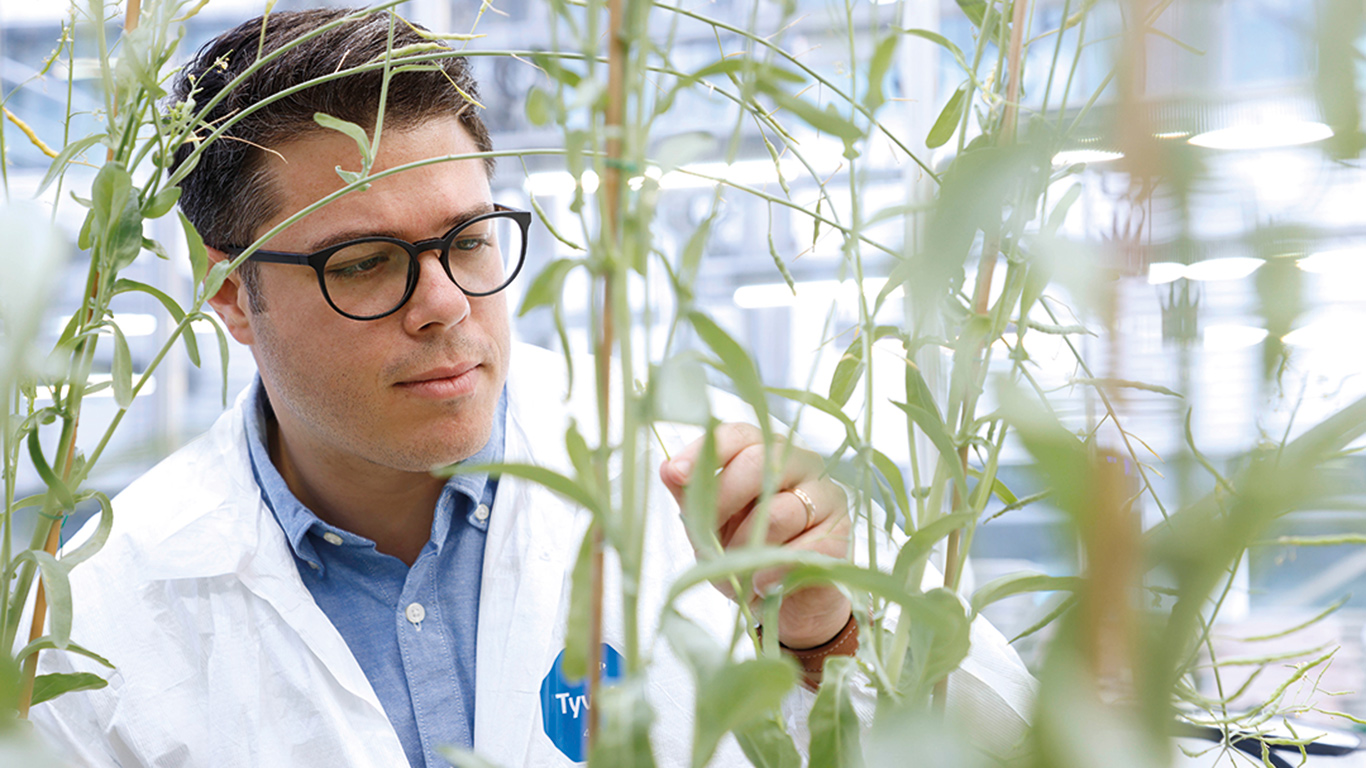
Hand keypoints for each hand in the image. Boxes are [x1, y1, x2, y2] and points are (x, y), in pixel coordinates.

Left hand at [660, 423, 851, 648]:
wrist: (786, 602)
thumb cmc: (746, 554)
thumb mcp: (710, 527)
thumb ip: (693, 498)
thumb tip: (666, 468)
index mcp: (765, 451)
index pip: (737, 434)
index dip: (705, 451)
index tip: (677, 473)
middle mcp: (801, 462)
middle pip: (758, 462)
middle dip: (723, 500)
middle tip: (706, 536)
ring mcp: (826, 494)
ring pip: (779, 511)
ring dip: (747, 547)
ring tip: (738, 568)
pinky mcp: (843, 531)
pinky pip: (802, 548)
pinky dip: (773, 571)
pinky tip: (763, 583)